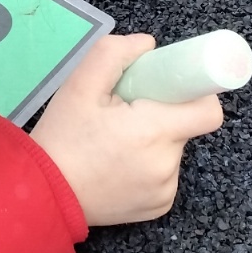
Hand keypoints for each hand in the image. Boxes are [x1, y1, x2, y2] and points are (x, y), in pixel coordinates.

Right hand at [29, 34, 222, 226]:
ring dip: (153, 139)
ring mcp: (165, 191)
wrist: (43, 195)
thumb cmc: (62, 138)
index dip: (195, 92)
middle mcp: (167, 166)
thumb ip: (114, 53)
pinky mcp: (159, 207)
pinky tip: (116, 165)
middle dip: (162, 113)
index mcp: (154, 133)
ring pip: (173, 150)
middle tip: (124, 112)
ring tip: (114, 141)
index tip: (169, 87)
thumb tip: (147, 45)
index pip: (208, 111)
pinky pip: (164, 175)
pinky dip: (148, 165)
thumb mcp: (79, 85)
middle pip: (185, 126)